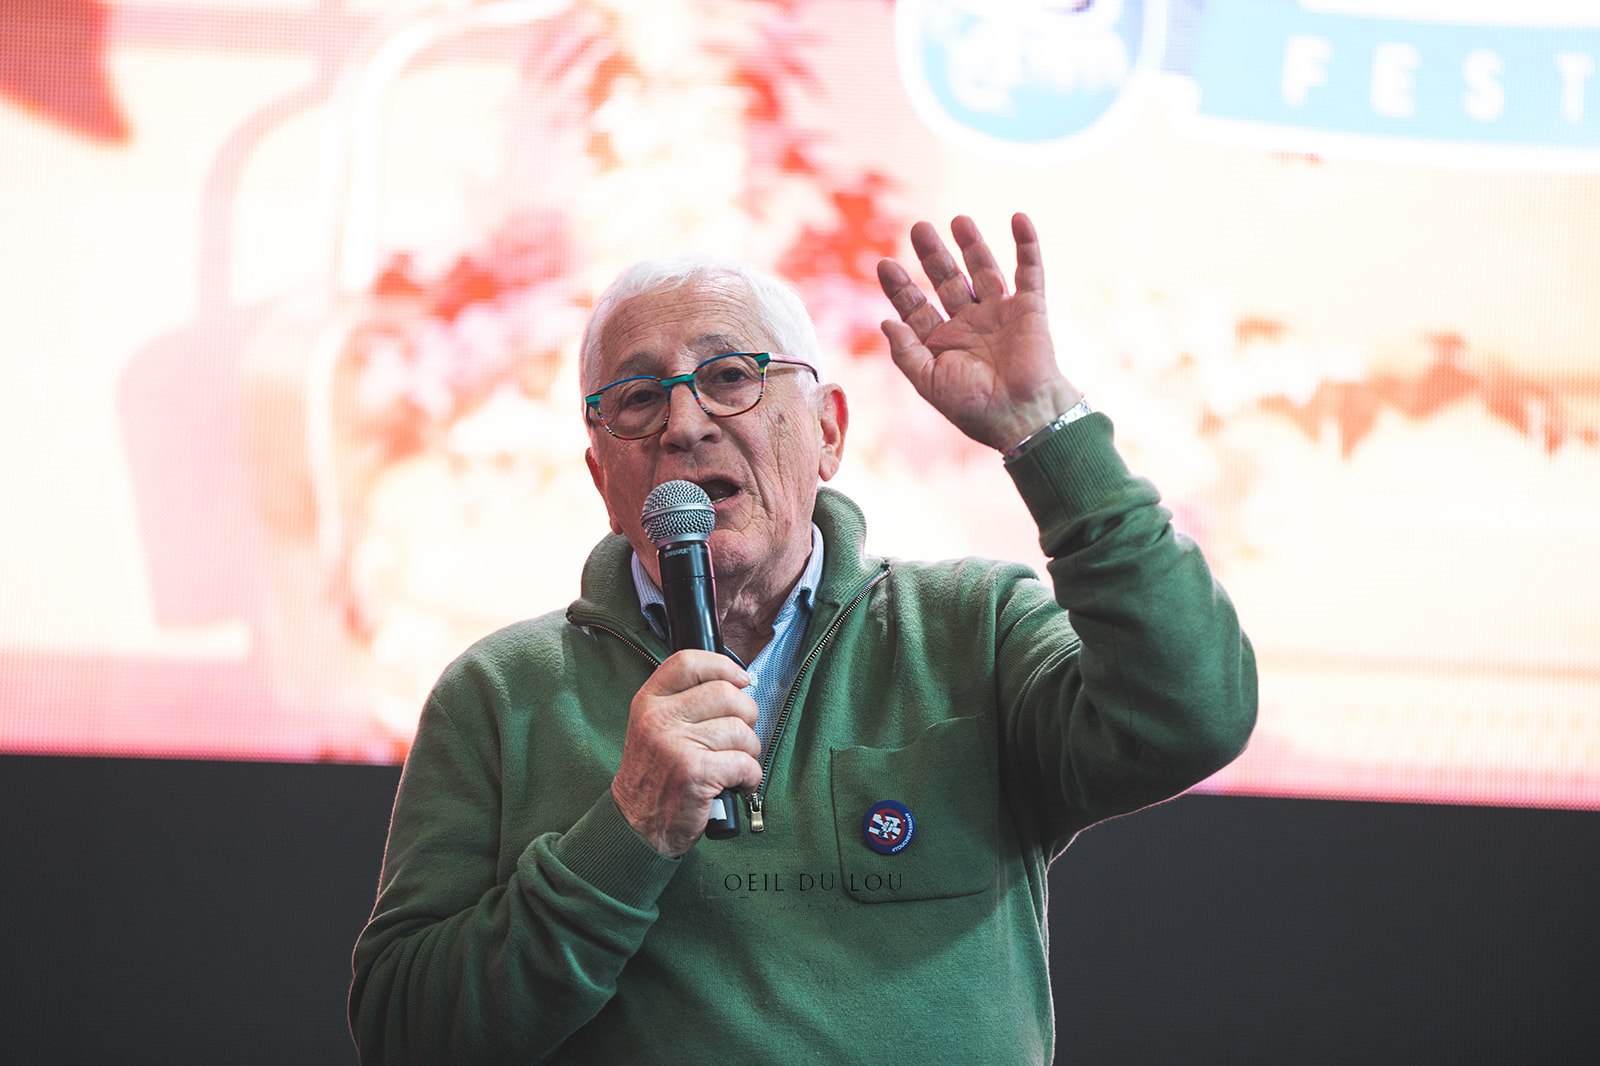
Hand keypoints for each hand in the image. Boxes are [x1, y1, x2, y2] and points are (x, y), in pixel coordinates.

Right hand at [611, 650, 762, 857]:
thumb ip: (684, 701)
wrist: (636, 825)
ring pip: (740, 730)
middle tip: (740, 736)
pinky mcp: (694, 773)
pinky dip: (751, 777)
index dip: (723, 666)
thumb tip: (738, 682)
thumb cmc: (656, 775)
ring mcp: (675, 745)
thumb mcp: (653, 727)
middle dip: (746, 715)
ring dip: (749, 751)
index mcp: (649, 702)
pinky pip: (744, 763)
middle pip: (726, 694)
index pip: (689, 662)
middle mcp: (659, 719)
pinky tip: (739, 784)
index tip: (741, 681)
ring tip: (735, 765)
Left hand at [877, 213, 1081, 451]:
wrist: (1023, 415)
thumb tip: (885, 322)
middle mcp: (969, 324)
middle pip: (947, 280)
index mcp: (942, 342)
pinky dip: (1026, 245)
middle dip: (933, 255)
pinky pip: (1029, 271)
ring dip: (972, 244)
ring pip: (984, 269)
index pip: (916, 307)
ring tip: (958, 220)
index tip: (884, 264)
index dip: (900, 286)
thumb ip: (906, 352)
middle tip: (918, 228)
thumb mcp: (929, 381)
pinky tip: (1018, 218)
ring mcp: (1000, 313)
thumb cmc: (974, 406)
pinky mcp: (1030, 308)